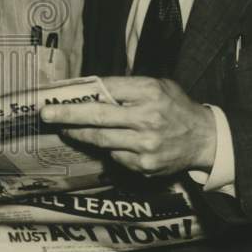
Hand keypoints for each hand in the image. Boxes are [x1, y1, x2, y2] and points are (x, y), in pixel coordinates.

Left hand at [40, 76, 215, 176]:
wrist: (205, 139)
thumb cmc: (176, 107)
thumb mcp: (158, 85)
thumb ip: (127, 87)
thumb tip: (89, 88)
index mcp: (149, 92)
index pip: (106, 89)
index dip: (80, 92)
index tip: (59, 94)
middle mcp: (147, 119)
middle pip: (97, 116)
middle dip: (67, 115)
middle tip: (46, 114)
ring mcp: (145, 145)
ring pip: (101, 140)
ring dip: (79, 134)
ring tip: (65, 128)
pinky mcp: (145, 165)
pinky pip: (115, 156)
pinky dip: (106, 148)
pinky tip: (103, 142)